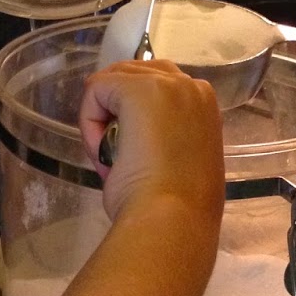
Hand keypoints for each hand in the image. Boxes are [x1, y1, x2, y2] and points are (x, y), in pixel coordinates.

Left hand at [80, 59, 224, 228]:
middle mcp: (192, 86)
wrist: (172, 219)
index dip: (135, 118)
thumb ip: (168, 136)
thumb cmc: (176, 205)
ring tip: (110, 156)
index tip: (136, 155)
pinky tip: (102, 152)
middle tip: (117, 155)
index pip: (158, 89)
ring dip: (102, 117)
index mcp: (206, 104)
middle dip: (116, 110)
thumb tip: (137, 135)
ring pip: (113, 82)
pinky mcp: (137, 89)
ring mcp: (166, 84)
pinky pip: (96, 89)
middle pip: (135, 75)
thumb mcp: (179, 159)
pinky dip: (89, 121)